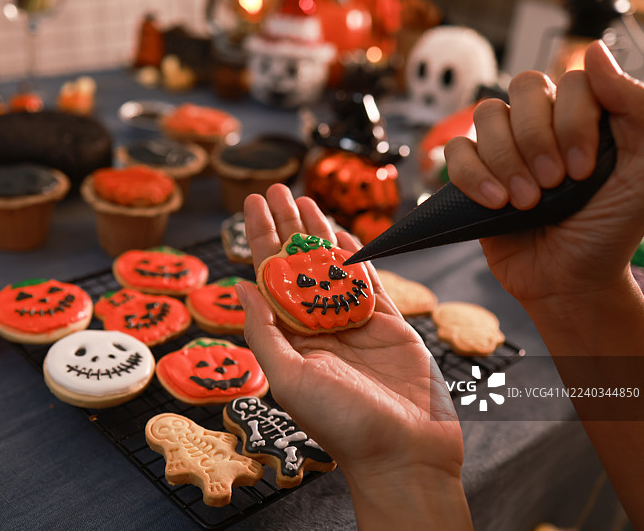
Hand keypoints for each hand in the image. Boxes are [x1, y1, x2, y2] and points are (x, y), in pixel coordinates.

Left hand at [238, 184, 470, 528]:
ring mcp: (354, 323)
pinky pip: (370, 281)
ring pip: (333, 266)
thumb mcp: (290, 379)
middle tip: (278, 189)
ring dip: (320, 232)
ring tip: (307, 198)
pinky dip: (358, 255)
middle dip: (288, 225)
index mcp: (291, 337)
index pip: (269, 276)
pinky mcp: (389, 324)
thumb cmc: (343, 425)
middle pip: (299, 263)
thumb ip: (265, 331)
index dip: (261, 237)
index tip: (254, 203)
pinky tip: (345, 232)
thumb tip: (240, 286)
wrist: (404, 454)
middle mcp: (319, 327)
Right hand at [444, 41, 643, 303]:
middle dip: (536, 140)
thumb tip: (594, 53)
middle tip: (553, 184)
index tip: (583, 171)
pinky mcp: (472, 176)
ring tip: (524, 202)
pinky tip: (495, 203)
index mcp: (588, 116)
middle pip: (523, 89)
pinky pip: (455, 152)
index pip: (571, 83)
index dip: (573, 123)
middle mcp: (544, 124)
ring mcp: (505, 148)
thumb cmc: (611, 229)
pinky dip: (472, 176)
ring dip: (506, 161)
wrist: (570, 280)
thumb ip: (635, 105)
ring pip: (486, 116)